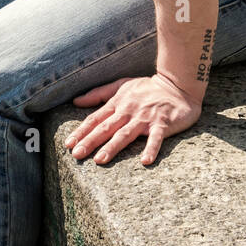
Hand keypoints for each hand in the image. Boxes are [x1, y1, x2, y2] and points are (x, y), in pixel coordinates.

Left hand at [64, 73, 202, 167]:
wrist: (177, 84)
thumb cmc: (147, 87)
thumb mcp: (121, 85)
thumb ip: (98, 94)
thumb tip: (76, 101)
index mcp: (118, 103)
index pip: (95, 119)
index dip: (81, 131)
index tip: (68, 144)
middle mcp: (128, 111)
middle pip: (106, 128)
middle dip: (90, 141)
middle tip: (77, 155)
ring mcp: (145, 118)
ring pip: (125, 134)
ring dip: (112, 147)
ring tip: (100, 160)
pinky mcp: (162, 124)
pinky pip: (156, 138)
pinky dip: (151, 149)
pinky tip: (145, 161)